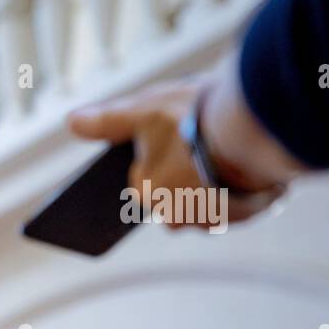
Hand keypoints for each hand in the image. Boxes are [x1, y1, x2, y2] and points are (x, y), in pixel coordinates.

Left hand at [68, 75, 281, 228]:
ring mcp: (215, 218)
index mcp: (145, 196)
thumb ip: (108, 121)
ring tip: (227, 148)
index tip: (172, 142)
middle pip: (176, 197)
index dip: (157, 159)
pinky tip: (250, 161)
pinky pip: (244, 201)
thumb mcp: (142, 110)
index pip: (143, 183)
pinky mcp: (251, 213)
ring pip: (211, 201)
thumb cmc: (192, 117)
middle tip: (200, 139)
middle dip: (186, 174)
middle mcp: (176, 217)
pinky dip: (246, 185)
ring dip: (217, 183)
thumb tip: (72, 122)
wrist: (255, 126)